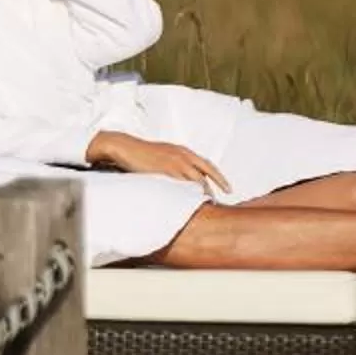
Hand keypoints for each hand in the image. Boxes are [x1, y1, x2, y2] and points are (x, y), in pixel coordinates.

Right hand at [86, 130, 231, 192]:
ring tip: (207, 207)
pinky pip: (182, 186)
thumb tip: (183, 175)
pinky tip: (191, 205)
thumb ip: (177, 162)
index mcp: (185, 151)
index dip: (220, 178)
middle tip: (219, 203)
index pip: (208, 166)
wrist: (126, 147)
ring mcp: (175, 163)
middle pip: (206, 175)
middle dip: (215, 189)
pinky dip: (189, 195)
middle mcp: (184, 156)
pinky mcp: (165, 171)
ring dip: (203, 195)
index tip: (228, 189)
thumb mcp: (165, 153)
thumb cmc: (143, 152)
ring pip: (196, 182)